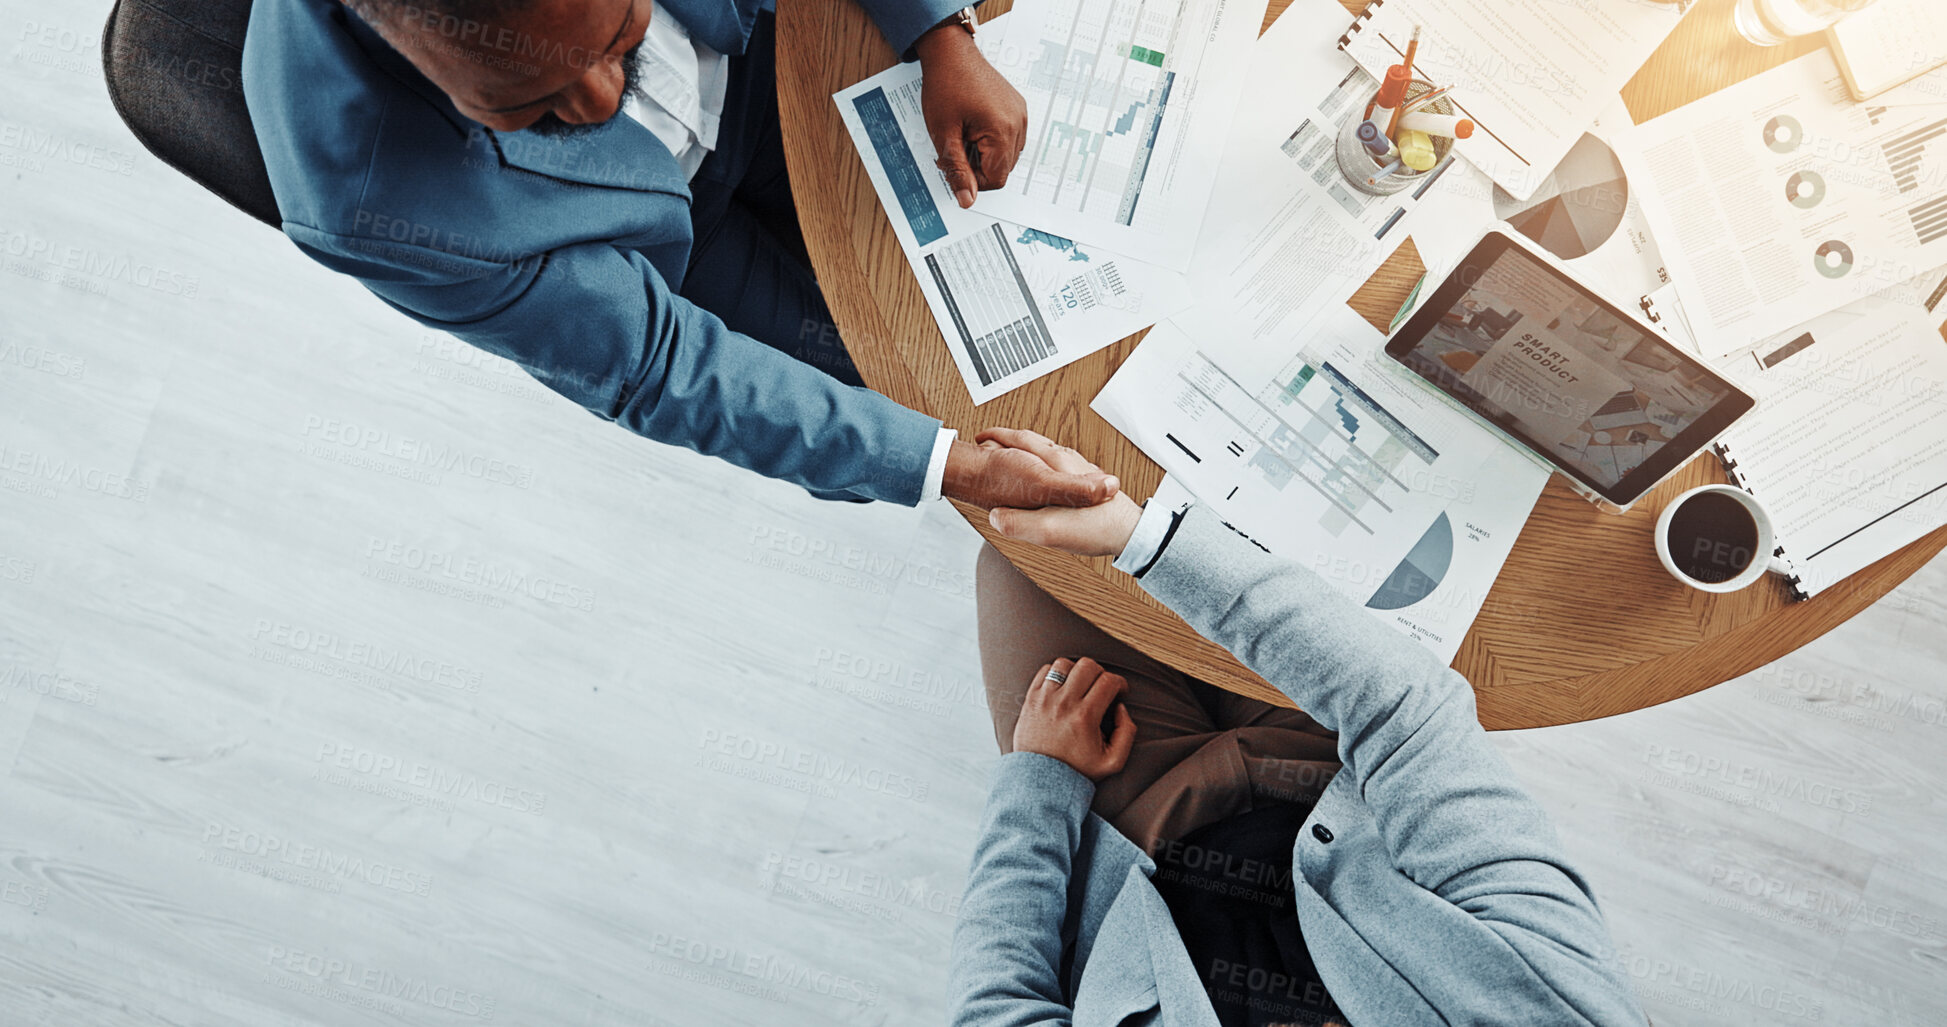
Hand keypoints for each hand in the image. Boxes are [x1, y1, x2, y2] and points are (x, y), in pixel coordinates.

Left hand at [915, 21, 1027, 208]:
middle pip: (1003, 169)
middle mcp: (1018, 123)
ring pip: (1007, 156)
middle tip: (956, 145)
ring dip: (986, 154)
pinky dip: (993, 141)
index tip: (955, 164)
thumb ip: (957, 171)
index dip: (972, 180)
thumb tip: (966, 201)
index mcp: (1002, 130)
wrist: (951, 53)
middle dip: (978, 166)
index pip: (996, 179)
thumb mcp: (943, 134)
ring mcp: (1021, 115)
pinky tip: (975, 126)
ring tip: (965, 134)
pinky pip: (1011, 139)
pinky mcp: (1019, 109)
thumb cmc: (945, 86)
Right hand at [977, 428, 1142, 556]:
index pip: (1020, 439)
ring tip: (1009, 455)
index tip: (982, 441)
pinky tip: (1040, 478)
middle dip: (1009, 441)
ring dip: (1025, 451)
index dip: (998, 439)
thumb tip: (995, 518)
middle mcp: (1067, 462)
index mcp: (1055, 467)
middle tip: (989, 444)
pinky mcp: (1085, 480)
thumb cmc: (1096, 528)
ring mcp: (1077, 469)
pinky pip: (1055, 466)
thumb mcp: (1050, 530)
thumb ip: (1019, 523)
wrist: (1132, 533)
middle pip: (1032, 441)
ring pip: (1044, 452)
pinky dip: (1040, 465)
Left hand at [1012, 658, 1136, 781]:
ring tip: (1081, 685)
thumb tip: (1121, 708)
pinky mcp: (1031, 699)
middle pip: (1088, 665)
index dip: (1120, 683)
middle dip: (1101, 673)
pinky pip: (1045, 671)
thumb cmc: (1076, 770)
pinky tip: (1062, 687)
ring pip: (1065, 664)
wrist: (1040, 779)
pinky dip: (1056, 673)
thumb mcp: (1112, 762)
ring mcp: (1045, 699)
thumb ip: (1127, 733)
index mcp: (1085, 717)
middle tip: (1101, 687)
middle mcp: (1064, 703)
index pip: (1108, 681)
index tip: (1119, 691)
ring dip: (1077, 671)